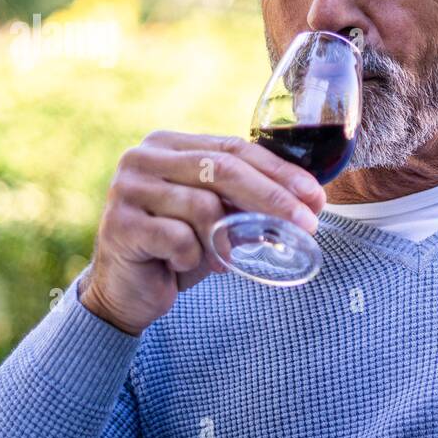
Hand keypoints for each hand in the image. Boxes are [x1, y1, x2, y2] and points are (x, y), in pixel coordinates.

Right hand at [79, 130, 326, 335]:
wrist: (127, 292)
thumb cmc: (176, 251)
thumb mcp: (219, 223)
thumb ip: (250, 207)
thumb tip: (307, 205)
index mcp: (169, 145)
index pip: (234, 148)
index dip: (279, 172)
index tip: (316, 196)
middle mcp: (143, 157)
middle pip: (223, 169)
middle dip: (273, 198)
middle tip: (307, 224)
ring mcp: (127, 188)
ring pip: (203, 205)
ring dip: (223, 239)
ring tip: (221, 257)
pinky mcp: (121, 224)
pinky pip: (178, 237)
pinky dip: (193, 256)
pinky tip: (183, 265)